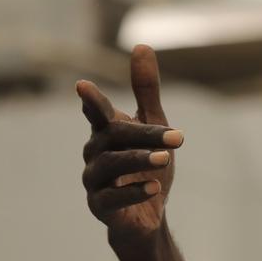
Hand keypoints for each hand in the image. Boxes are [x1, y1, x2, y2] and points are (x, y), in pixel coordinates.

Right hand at [78, 44, 183, 248]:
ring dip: (138, 160)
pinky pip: (111, 199)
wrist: (147, 215)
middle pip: (113, 138)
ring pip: (109, 166)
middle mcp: (95, 153)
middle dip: (144, 136)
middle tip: (178, 138)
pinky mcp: (101, 207)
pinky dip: (132, 192)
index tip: (83, 86)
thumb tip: (142, 45)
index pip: (97, 113)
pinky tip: (153, 187)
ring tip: (165, 160)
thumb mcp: (153, 126)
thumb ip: (146, 91)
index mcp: (106, 132)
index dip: (91, 100)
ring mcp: (94, 181)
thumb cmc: (147, 166)